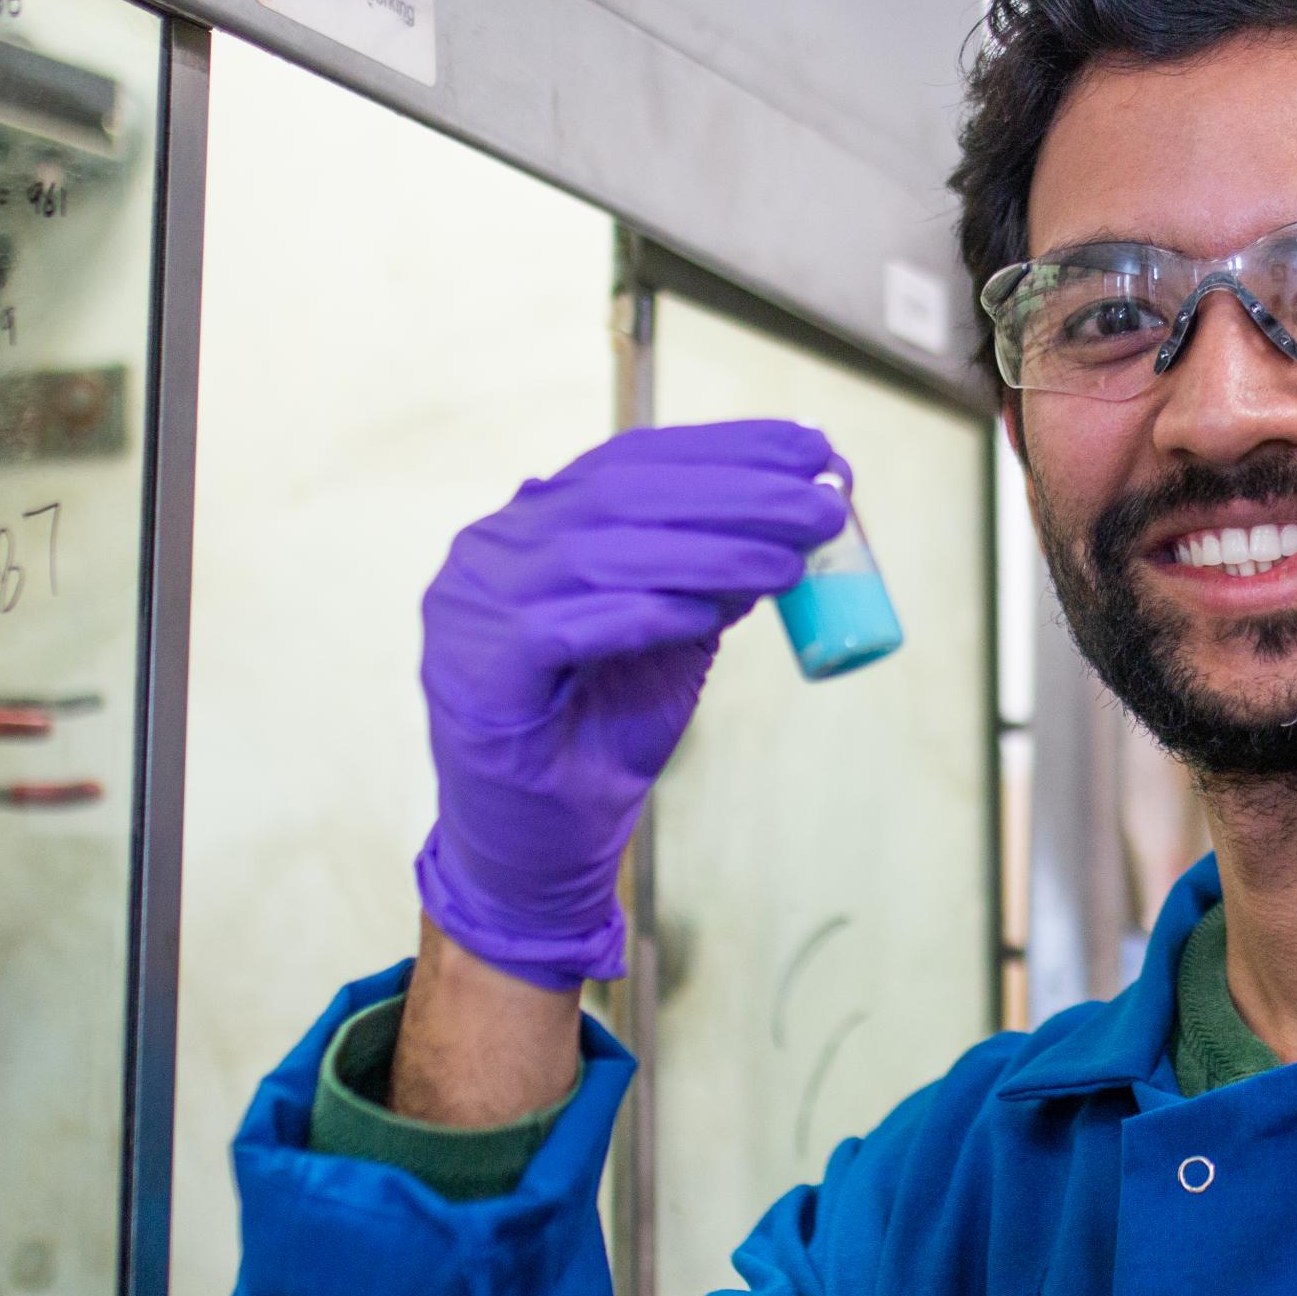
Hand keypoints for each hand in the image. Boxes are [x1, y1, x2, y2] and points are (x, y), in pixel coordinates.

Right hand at [413, 420, 848, 989]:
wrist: (537, 848)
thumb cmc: (599, 737)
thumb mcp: (671, 639)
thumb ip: (710, 576)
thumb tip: (797, 516)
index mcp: (534, 526)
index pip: (633, 462)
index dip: (728, 449)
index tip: (814, 447)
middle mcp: (494, 550)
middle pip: (622, 495)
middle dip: (735, 493)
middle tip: (824, 502)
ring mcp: (472, 608)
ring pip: (600, 553)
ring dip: (709, 551)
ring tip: (792, 560)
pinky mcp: (476, 672)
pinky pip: (567, 626)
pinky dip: (645, 612)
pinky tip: (712, 610)